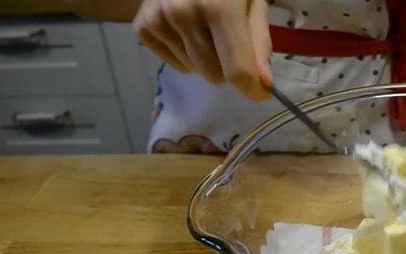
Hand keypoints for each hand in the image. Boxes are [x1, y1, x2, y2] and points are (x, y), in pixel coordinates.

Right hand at [133, 0, 272, 99]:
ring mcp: (158, 19)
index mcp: (219, 7)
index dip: (252, 89)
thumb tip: (263, 83)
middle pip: (214, 76)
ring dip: (205, 59)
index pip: (237, 70)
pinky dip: (184, 54)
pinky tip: (186, 29)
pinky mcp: (142, 25)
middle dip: (227, 68)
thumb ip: (259, 41)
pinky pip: (173, 63)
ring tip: (205, 27)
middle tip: (229, 41)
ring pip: (194, 71)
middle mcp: (183, 13)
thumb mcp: (253, 0)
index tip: (260, 92)